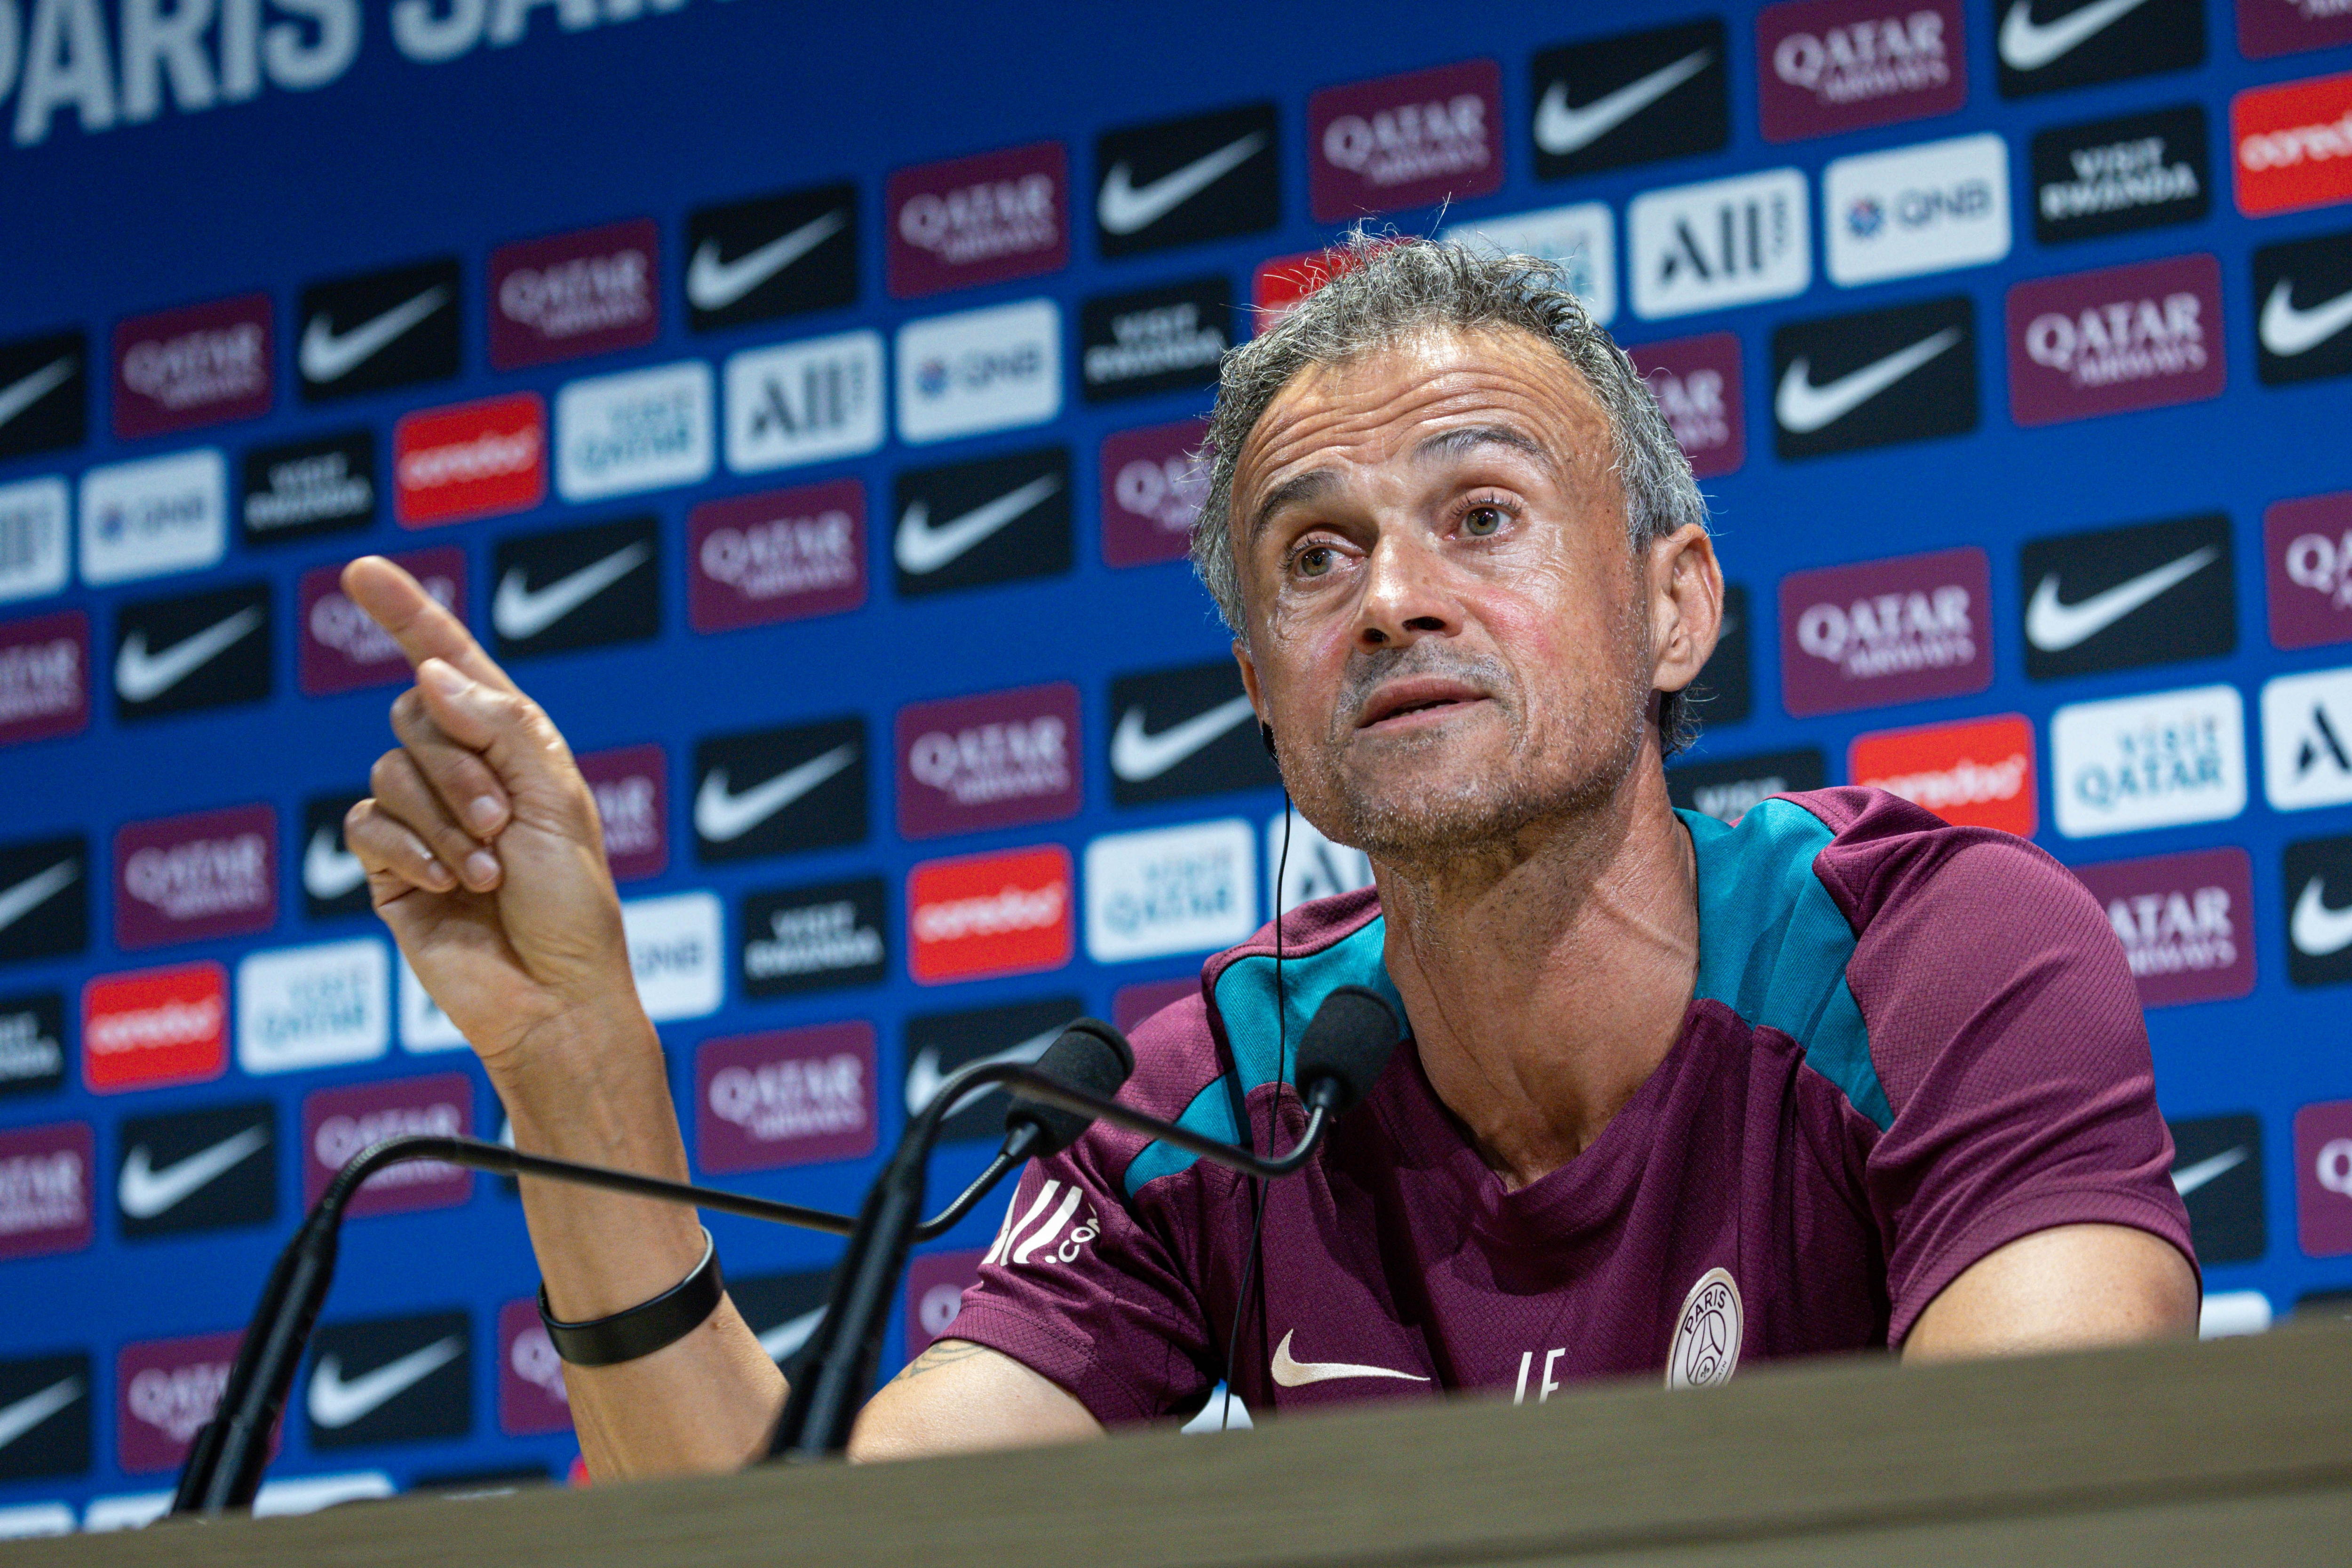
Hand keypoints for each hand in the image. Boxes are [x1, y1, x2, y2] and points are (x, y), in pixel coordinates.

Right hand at [339, 555, 640, 1068]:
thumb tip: (430, 677)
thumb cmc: (575, 905)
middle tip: (498, 823)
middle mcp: (463, 775)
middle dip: (458, 766)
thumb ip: (500, 727)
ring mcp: (421, 821)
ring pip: (389, 771)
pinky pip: (367, 825)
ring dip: (443, 820)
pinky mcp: (388, 869)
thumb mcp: (556, 800)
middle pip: (415, 717)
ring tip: (485, 872)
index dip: (409, 616)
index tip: (362, 571)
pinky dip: (412, 850)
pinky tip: (451, 888)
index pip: (451, 666)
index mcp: (512, 748)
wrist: (555, 995)